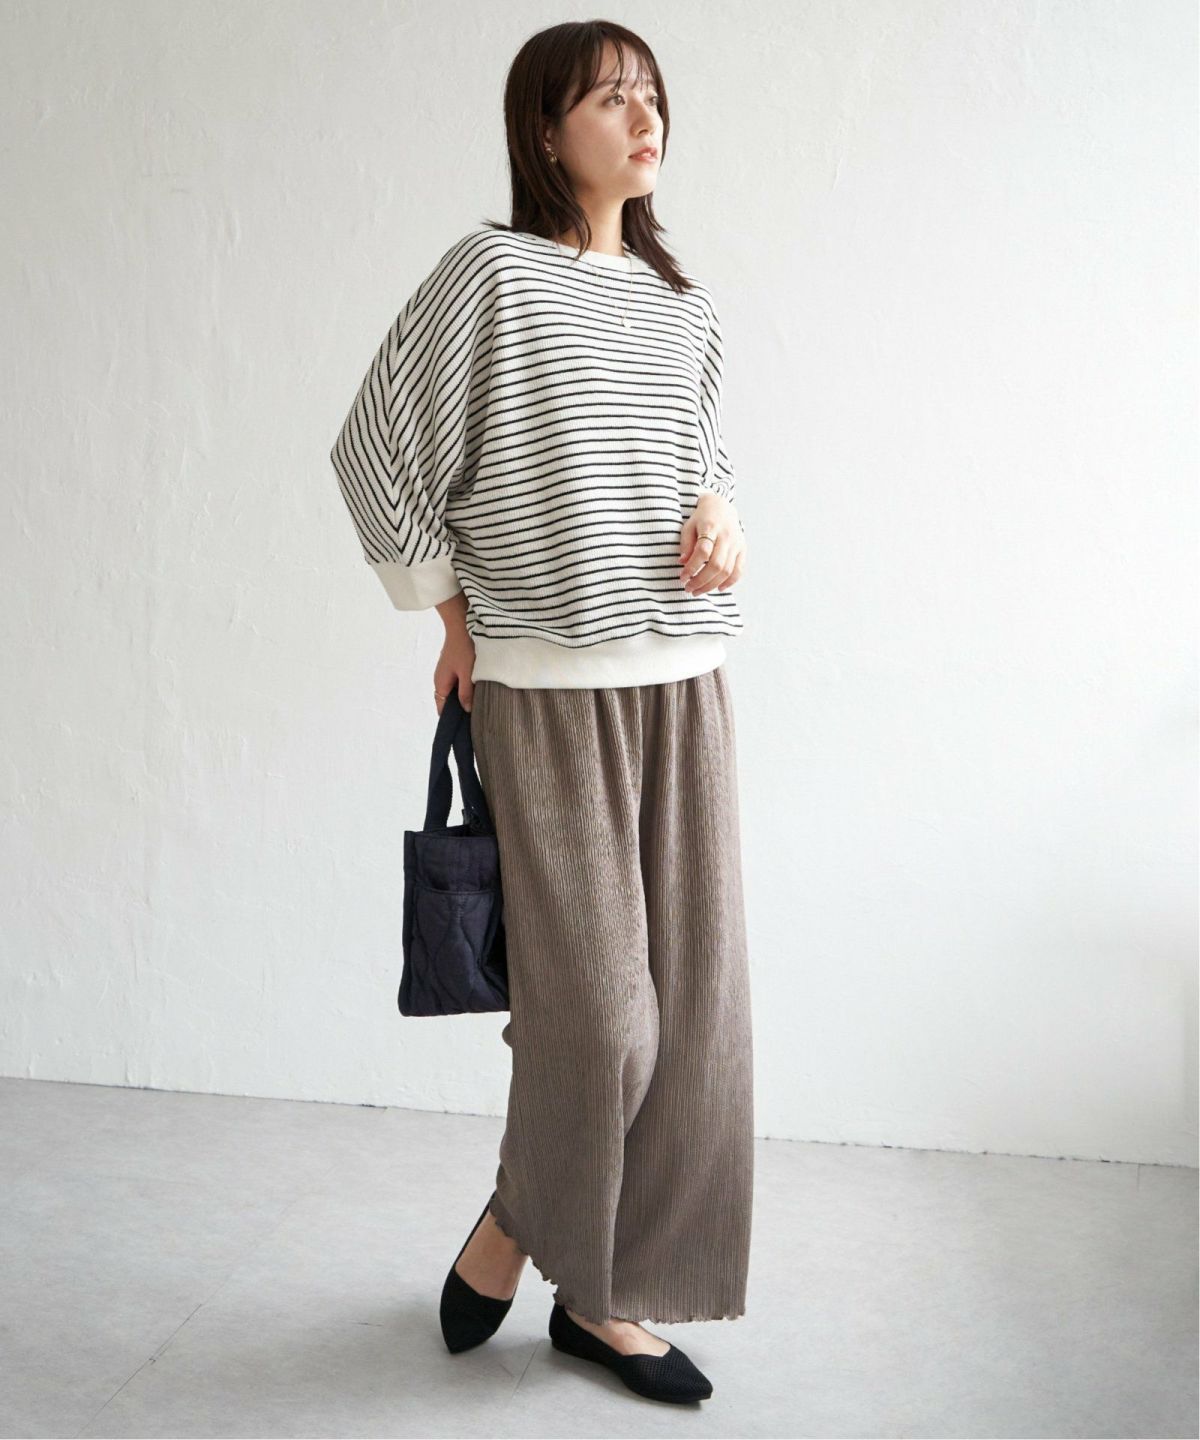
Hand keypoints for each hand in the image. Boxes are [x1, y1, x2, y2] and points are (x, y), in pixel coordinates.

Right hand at [433, 599, 476, 715]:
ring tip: (480, 704)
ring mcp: (447, 672)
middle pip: (449, 701)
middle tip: (477, 716)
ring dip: (465, 697)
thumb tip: (467, 710)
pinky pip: (459, 682)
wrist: (461, 624)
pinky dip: (467, 687)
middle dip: (461, 709)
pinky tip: (479, 689)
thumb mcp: (467, 673)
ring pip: (455, 691)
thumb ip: (466, 693)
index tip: (466, 726)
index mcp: (440, 684)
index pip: (443, 709)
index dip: (453, 719)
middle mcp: (441, 680)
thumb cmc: (463, 648)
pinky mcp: (454, 666)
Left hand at [679, 493, 745, 595]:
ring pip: (727, 570)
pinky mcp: (742, 549)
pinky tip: (718, 588)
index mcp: (711, 527)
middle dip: (701, 581)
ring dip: (712, 585)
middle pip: (716, 565)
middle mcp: (726, 536)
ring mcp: (736, 543)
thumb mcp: (689, 526)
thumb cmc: (701, 518)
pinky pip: (739, 570)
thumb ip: (686, 544)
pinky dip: (730, 582)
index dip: (692, 567)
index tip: (682, 577)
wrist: (721, 507)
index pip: (702, 552)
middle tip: (688, 589)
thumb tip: (683, 563)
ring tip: (698, 591)